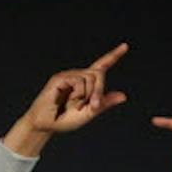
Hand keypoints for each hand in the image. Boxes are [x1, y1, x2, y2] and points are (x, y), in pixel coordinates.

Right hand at [7, 44, 129, 154]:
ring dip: (88, 95)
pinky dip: (79, 94)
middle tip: (94, 106)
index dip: (113, 56)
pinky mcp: (60, 78)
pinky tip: (70, 102)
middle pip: (99, 73)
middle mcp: (78, 76)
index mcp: (86, 83)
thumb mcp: (89, 113)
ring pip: (90, 77)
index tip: (125, 46)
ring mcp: (68, 76)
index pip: (101, 66)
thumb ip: (104, 104)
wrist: (46, 125)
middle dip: (100, 90)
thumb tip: (123, 96)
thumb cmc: (65, 120)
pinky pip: (78, 81)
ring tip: (76, 106)